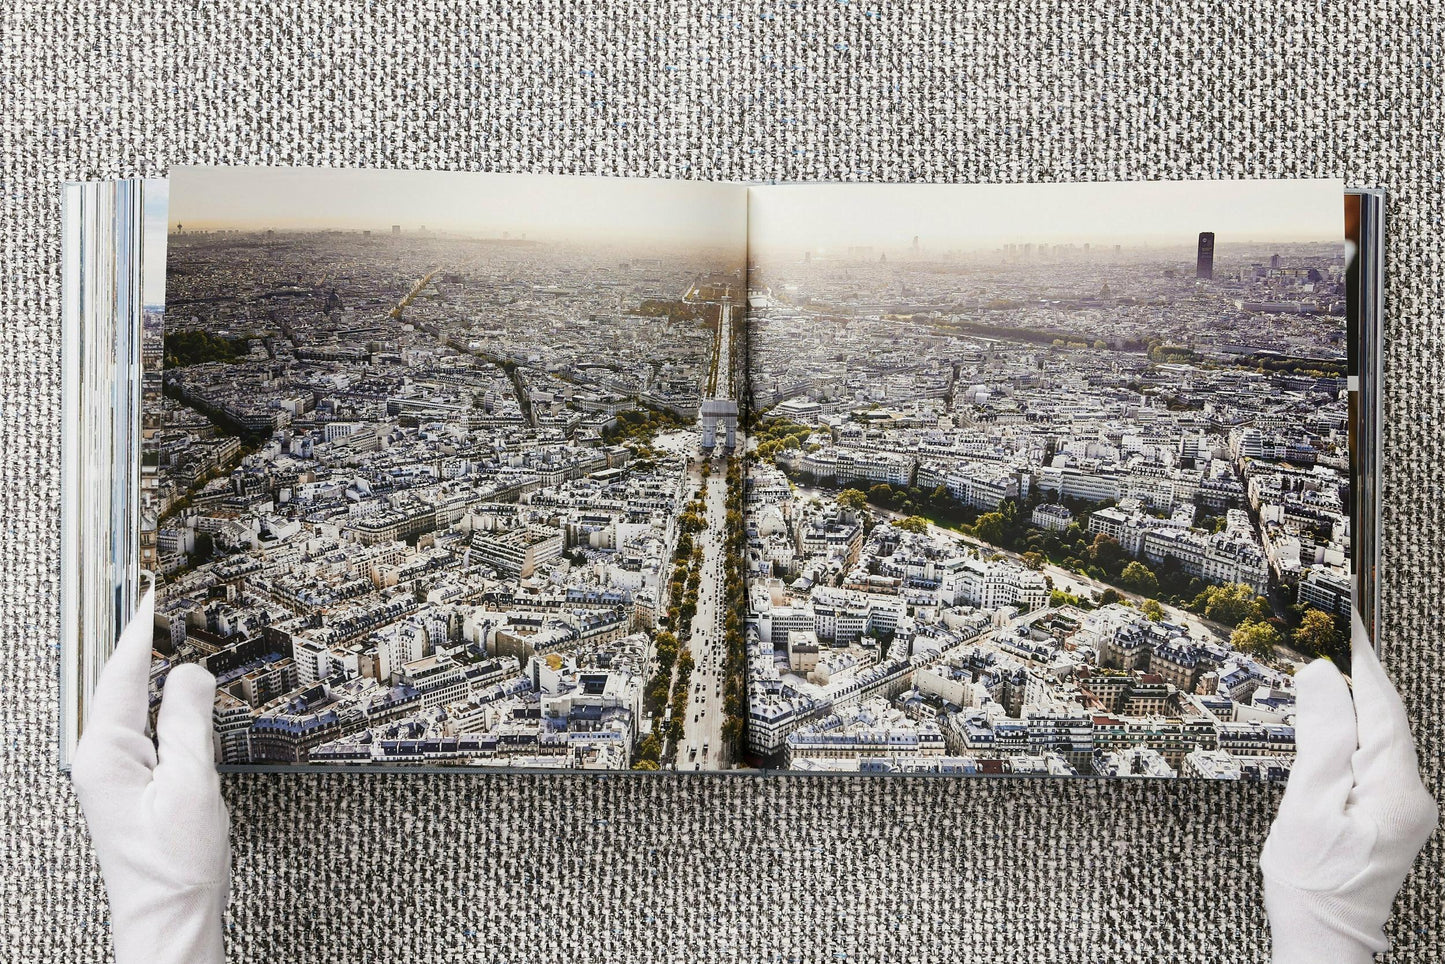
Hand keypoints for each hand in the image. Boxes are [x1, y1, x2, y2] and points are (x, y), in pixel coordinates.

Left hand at [70, 580, 230, 963]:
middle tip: (166, 605)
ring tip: (174, 639)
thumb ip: (190, 722)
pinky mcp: (130, 787)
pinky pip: (145, 730)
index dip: (141, 630)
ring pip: (133, 707)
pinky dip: (164, 705)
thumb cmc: (176, 865)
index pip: (123, 674)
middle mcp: (99, 760)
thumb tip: (193, 674)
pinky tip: (181, 697)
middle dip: (143, 643)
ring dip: (154, 673)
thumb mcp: (192, 784)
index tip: (154, 594)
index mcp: (105, 753)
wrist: (171, 918)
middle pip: (121, 685)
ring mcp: (112, 775)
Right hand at [1260, 611, 1437, 963]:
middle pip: (1386, 720)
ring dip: (1355, 705)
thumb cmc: (1312, 881)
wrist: (1323, 939)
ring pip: (1380, 740)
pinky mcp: (1392, 817)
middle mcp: (1414, 796)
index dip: (1362, 660)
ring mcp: (1407, 808)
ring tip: (1325, 669)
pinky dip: (1353, 736)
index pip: (1382, 706)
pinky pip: (1374, 761)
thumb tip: (1322, 677)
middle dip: (1359, 676)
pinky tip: (1331, 724)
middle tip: (1331, 634)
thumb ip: (1321, 736)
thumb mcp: (1308, 803)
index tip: (1347, 621)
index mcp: (1398, 789)